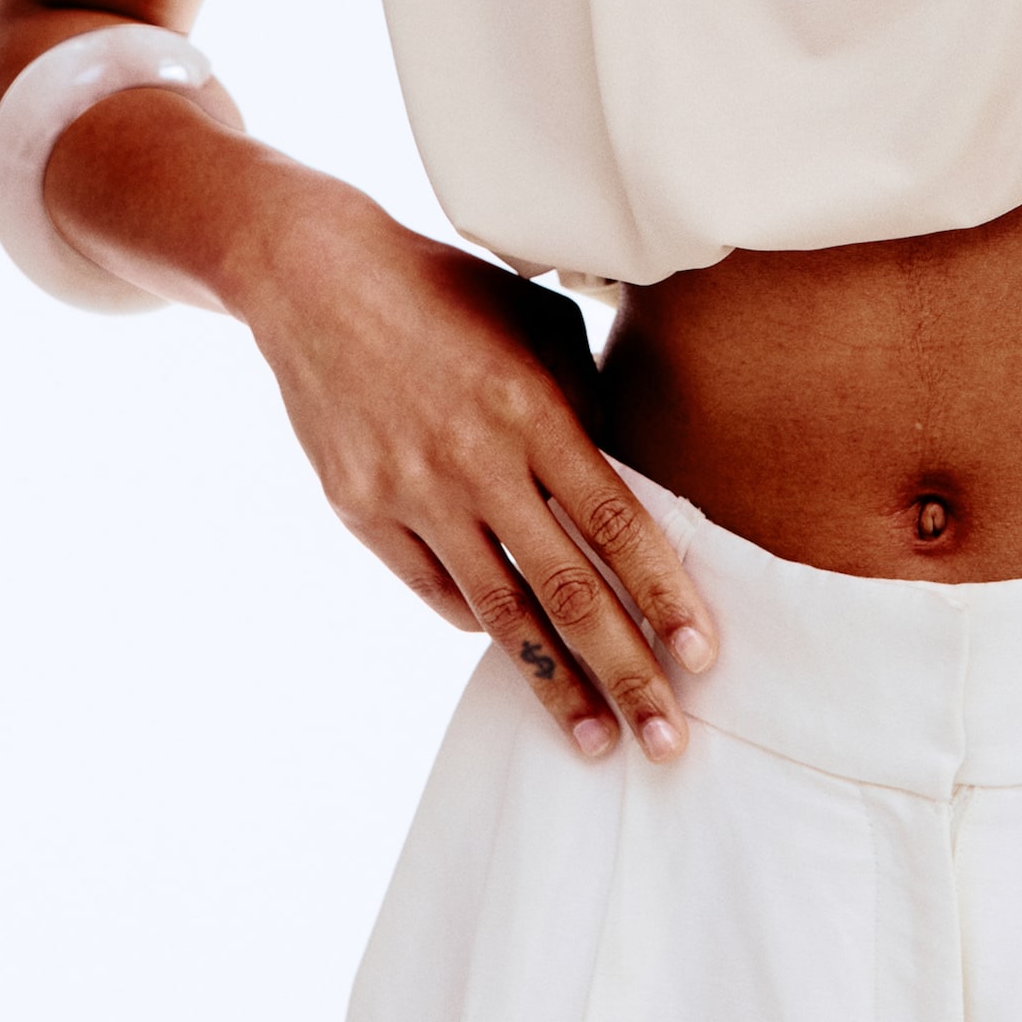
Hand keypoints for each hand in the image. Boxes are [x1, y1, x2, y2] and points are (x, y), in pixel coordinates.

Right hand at [235, 178, 717, 762]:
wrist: (318, 279)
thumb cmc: (449, 293)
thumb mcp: (538, 325)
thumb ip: (586, 403)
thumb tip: (630, 477)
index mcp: (532, 410)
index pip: (616, 523)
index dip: (663, 595)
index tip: (703, 656)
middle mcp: (476, 463)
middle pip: (568, 590)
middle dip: (626, 672)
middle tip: (668, 741)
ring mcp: (414, 495)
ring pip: (500, 614)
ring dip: (554, 686)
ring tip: (595, 741)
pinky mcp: (363, 514)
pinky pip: (438, 591)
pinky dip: (482, 625)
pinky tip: (518, 656)